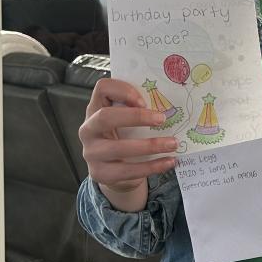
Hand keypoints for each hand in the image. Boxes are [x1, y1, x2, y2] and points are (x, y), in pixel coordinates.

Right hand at [79, 78, 178, 195]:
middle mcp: (88, 130)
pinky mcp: (100, 173)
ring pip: (119, 148)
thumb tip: (169, 106)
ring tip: (173, 143)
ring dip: (151, 145)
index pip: (102, 88)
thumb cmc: (124, 139)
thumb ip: (137, 111)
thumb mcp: (126, 122)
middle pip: (106, 117)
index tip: (144, 101)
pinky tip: (169, 161)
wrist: (114, 172)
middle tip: (162, 119)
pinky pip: (128, 170)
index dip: (123, 91)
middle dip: (136, 117)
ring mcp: (91, 153)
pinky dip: (152, 166)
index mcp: (95, 109)